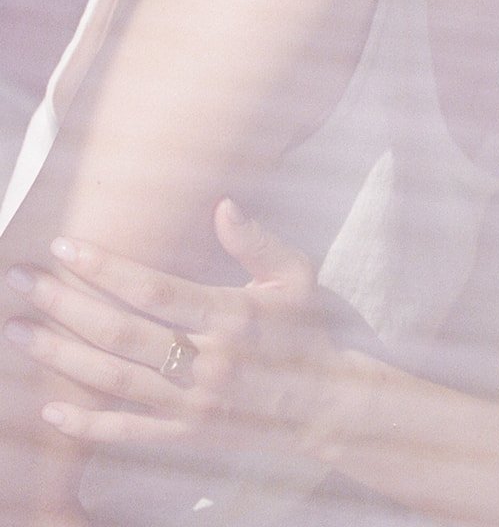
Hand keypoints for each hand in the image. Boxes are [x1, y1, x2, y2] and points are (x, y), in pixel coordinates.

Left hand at [3, 200, 344, 453]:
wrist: (326, 404)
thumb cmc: (306, 330)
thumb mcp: (295, 276)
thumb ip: (256, 241)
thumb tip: (222, 205)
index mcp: (231, 316)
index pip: (154, 290)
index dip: (106, 268)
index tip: (65, 247)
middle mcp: (208, 361)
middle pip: (121, 334)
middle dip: (64, 306)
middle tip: (20, 282)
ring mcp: (194, 403)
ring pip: (114, 380)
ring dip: (60, 355)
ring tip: (18, 331)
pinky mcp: (187, 436)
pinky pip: (127, 431)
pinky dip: (86, 423)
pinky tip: (49, 406)